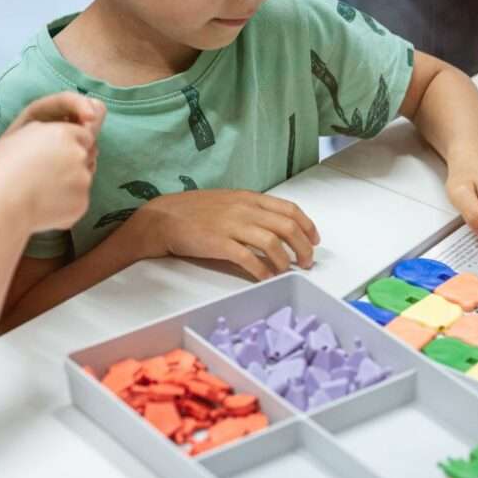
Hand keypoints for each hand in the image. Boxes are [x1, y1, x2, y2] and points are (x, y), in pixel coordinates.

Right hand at [0, 92, 102, 234]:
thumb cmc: (0, 168)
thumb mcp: (22, 133)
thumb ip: (54, 127)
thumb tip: (88, 126)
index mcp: (63, 133)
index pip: (84, 134)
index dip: (69, 142)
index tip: (50, 153)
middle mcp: (79, 154)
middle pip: (88, 154)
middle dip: (73, 160)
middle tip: (44, 172)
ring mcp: (83, 180)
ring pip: (83, 178)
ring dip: (70, 181)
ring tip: (39, 189)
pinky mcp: (82, 204)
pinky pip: (78, 200)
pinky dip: (66, 203)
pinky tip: (43, 204)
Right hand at [125, 190, 317, 280]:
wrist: (163, 218)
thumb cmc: (194, 211)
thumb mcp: (228, 201)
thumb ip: (251, 210)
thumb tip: (274, 226)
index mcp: (249, 198)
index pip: (289, 209)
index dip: (307, 226)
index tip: (314, 240)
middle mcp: (245, 210)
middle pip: (287, 227)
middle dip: (303, 247)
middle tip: (307, 262)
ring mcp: (233, 226)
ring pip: (273, 244)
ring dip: (286, 261)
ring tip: (289, 271)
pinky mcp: (220, 244)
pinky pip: (250, 260)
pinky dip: (263, 272)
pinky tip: (267, 279)